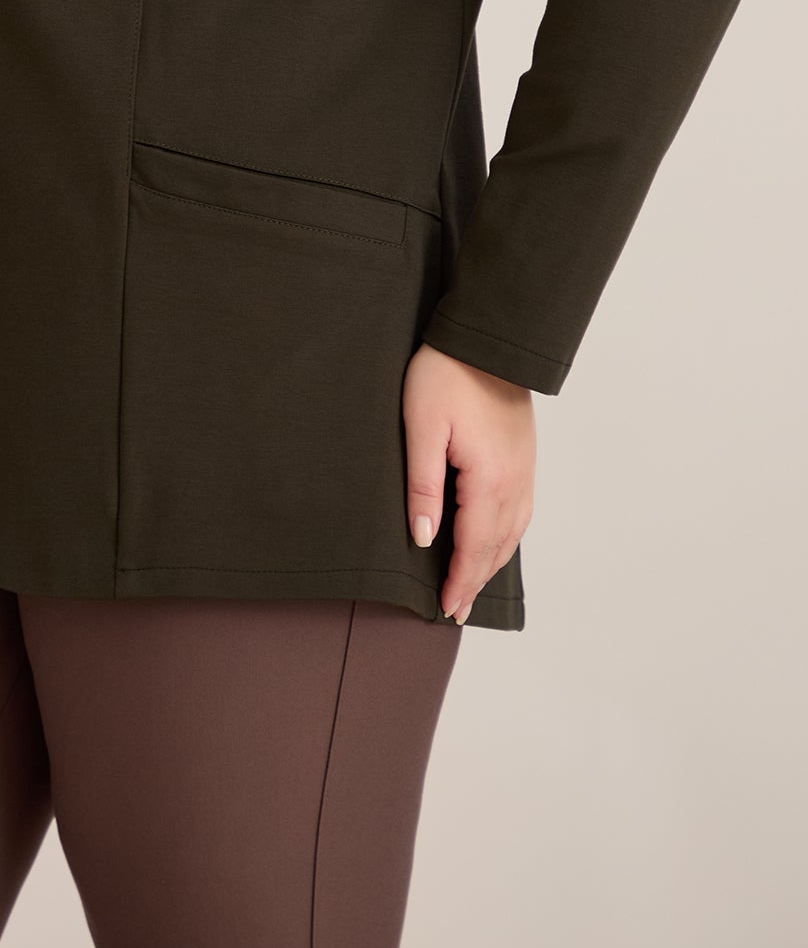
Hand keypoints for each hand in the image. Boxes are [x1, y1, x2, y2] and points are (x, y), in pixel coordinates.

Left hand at [402, 343, 534, 623]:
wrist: (486, 337)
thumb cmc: (446, 375)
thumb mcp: (422, 428)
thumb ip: (423, 486)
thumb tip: (425, 539)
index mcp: (490, 479)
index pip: (473, 546)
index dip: (459, 580)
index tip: (447, 610)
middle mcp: (515, 481)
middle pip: (497, 546)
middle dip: (476, 580)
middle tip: (458, 611)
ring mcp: (525, 468)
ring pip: (513, 531)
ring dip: (493, 561)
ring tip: (474, 584)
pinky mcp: (524, 455)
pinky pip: (521, 510)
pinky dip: (508, 535)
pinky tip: (497, 539)